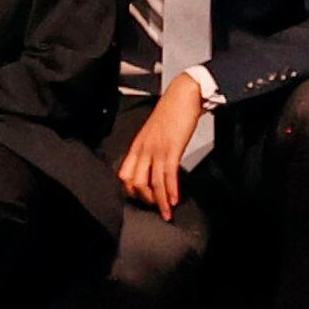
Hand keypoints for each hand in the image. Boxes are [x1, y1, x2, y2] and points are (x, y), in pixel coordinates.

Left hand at [115, 74, 204, 217]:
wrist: (183, 95)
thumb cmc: (172, 113)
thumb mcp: (156, 133)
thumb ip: (152, 148)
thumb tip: (155, 167)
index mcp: (137, 144)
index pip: (125, 173)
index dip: (131, 190)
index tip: (143, 200)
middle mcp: (143, 148)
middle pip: (135, 181)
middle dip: (145, 199)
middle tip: (156, 209)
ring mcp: (156, 148)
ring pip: (153, 181)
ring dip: (160, 201)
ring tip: (167, 214)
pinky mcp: (172, 148)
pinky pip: (168, 174)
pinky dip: (171, 190)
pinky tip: (174, 200)